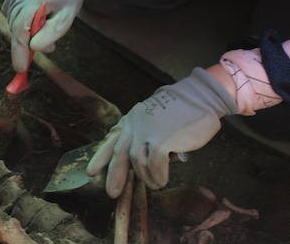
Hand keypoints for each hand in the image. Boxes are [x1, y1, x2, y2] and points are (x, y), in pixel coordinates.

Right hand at [2, 0, 92, 67]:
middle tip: (50, 45)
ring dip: (27, 34)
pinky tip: (36, 18)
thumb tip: (33, 48)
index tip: (20, 69)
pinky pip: (12, 17)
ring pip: (14, 25)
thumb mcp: (67, 15)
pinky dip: (22, 24)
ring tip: (47, 26)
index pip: (21, 30)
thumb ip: (50, 33)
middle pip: (17, 30)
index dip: (19, 52)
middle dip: (29, 44)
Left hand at [86, 68, 236, 196]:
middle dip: (114, 175)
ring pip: (136, 161)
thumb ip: (143, 132)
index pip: (112, 139)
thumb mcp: (154, 116)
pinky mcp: (161, 139)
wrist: (198, 97)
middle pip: (119, 153)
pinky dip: (157, 175)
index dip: (101, 157)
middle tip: (112, 193)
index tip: (91, 172)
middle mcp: (134, 124)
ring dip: (144, 177)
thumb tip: (140, 157)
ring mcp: (146, 131)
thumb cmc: (181, 110)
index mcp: (132, 119)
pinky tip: (161, 181)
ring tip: (154, 184)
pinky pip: (154, 164)